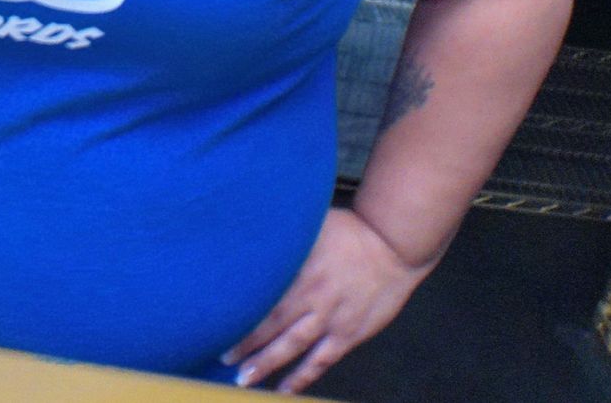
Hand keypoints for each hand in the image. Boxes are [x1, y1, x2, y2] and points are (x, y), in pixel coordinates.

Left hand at [221, 207, 435, 393]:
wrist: (393, 246)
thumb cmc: (350, 230)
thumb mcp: (311, 224)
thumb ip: (285, 237)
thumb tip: (256, 234)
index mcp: (299, 270)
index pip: (262, 298)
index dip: (240, 314)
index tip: (217, 324)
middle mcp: (312, 299)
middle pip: (272, 326)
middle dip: (246, 344)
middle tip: (223, 358)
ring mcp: (332, 320)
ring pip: (293, 348)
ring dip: (268, 364)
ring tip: (244, 379)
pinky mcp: (349, 334)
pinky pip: (322, 361)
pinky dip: (303, 377)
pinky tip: (285, 389)